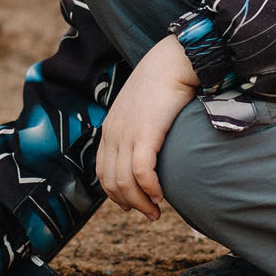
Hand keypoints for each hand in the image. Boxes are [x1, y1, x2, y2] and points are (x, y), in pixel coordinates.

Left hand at [96, 36, 198, 221]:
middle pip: (110, 182)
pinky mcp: (144, 134)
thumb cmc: (165, 83)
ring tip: (156, 212)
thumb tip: (153, 150)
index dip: (115, 193)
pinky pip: (141, 172)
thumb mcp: (144, 109)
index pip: (102, 171)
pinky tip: (161, 195)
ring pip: (124, 182)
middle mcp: (113, 133)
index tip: (134, 203)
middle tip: (150, 214)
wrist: (173, 61)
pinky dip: (150, 189)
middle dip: (129, 204)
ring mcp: (126, 134)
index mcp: (110, 128)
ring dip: (141, 203)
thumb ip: (141, 129)